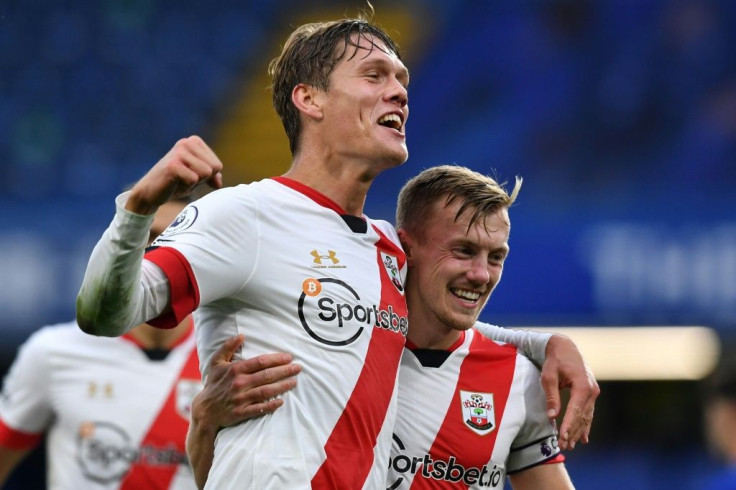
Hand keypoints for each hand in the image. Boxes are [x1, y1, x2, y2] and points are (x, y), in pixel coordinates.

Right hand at [126, 135, 223, 214]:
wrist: (150, 192)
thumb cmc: (175, 183)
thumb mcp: (198, 178)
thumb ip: (212, 176)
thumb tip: (219, 183)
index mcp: (194, 142)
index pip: (217, 165)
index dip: (207, 177)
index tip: (190, 175)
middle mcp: (187, 142)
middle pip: (213, 168)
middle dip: (202, 179)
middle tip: (184, 178)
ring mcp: (179, 152)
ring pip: (206, 173)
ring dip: (194, 182)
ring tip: (180, 179)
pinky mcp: (172, 165)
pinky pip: (194, 179)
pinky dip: (186, 186)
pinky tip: (174, 182)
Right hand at [191, 334, 300, 431]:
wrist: (204, 410)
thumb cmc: (213, 384)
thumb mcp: (216, 362)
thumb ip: (228, 347)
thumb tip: (241, 335)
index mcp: (235, 370)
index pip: (260, 362)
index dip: (276, 359)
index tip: (289, 357)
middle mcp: (239, 383)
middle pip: (267, 375)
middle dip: (285, 371)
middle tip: (298, 368)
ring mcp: (241, 399)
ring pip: (266, 391)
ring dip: (282, 386)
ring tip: (294, 381)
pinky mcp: (241, 412)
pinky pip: (259, 409)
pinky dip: (271, 405)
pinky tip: (282, 401)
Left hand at [541, 334, 599, 449]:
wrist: (565, 347)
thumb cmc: (555, 361)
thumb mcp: (549, 376)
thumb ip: (551, 396)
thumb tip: (552, 416)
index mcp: (582, 385)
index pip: (575, 410)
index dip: (568, 425)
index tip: (562, 437)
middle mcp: (591, 390)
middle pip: (582, 416)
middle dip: (572, 432)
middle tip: (564, 446)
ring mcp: (593, 392)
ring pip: (586, 416)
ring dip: (578, 431)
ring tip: (571, 445)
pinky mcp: (591, 393)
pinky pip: (588, 412)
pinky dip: (585, 425)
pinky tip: (583, 438)